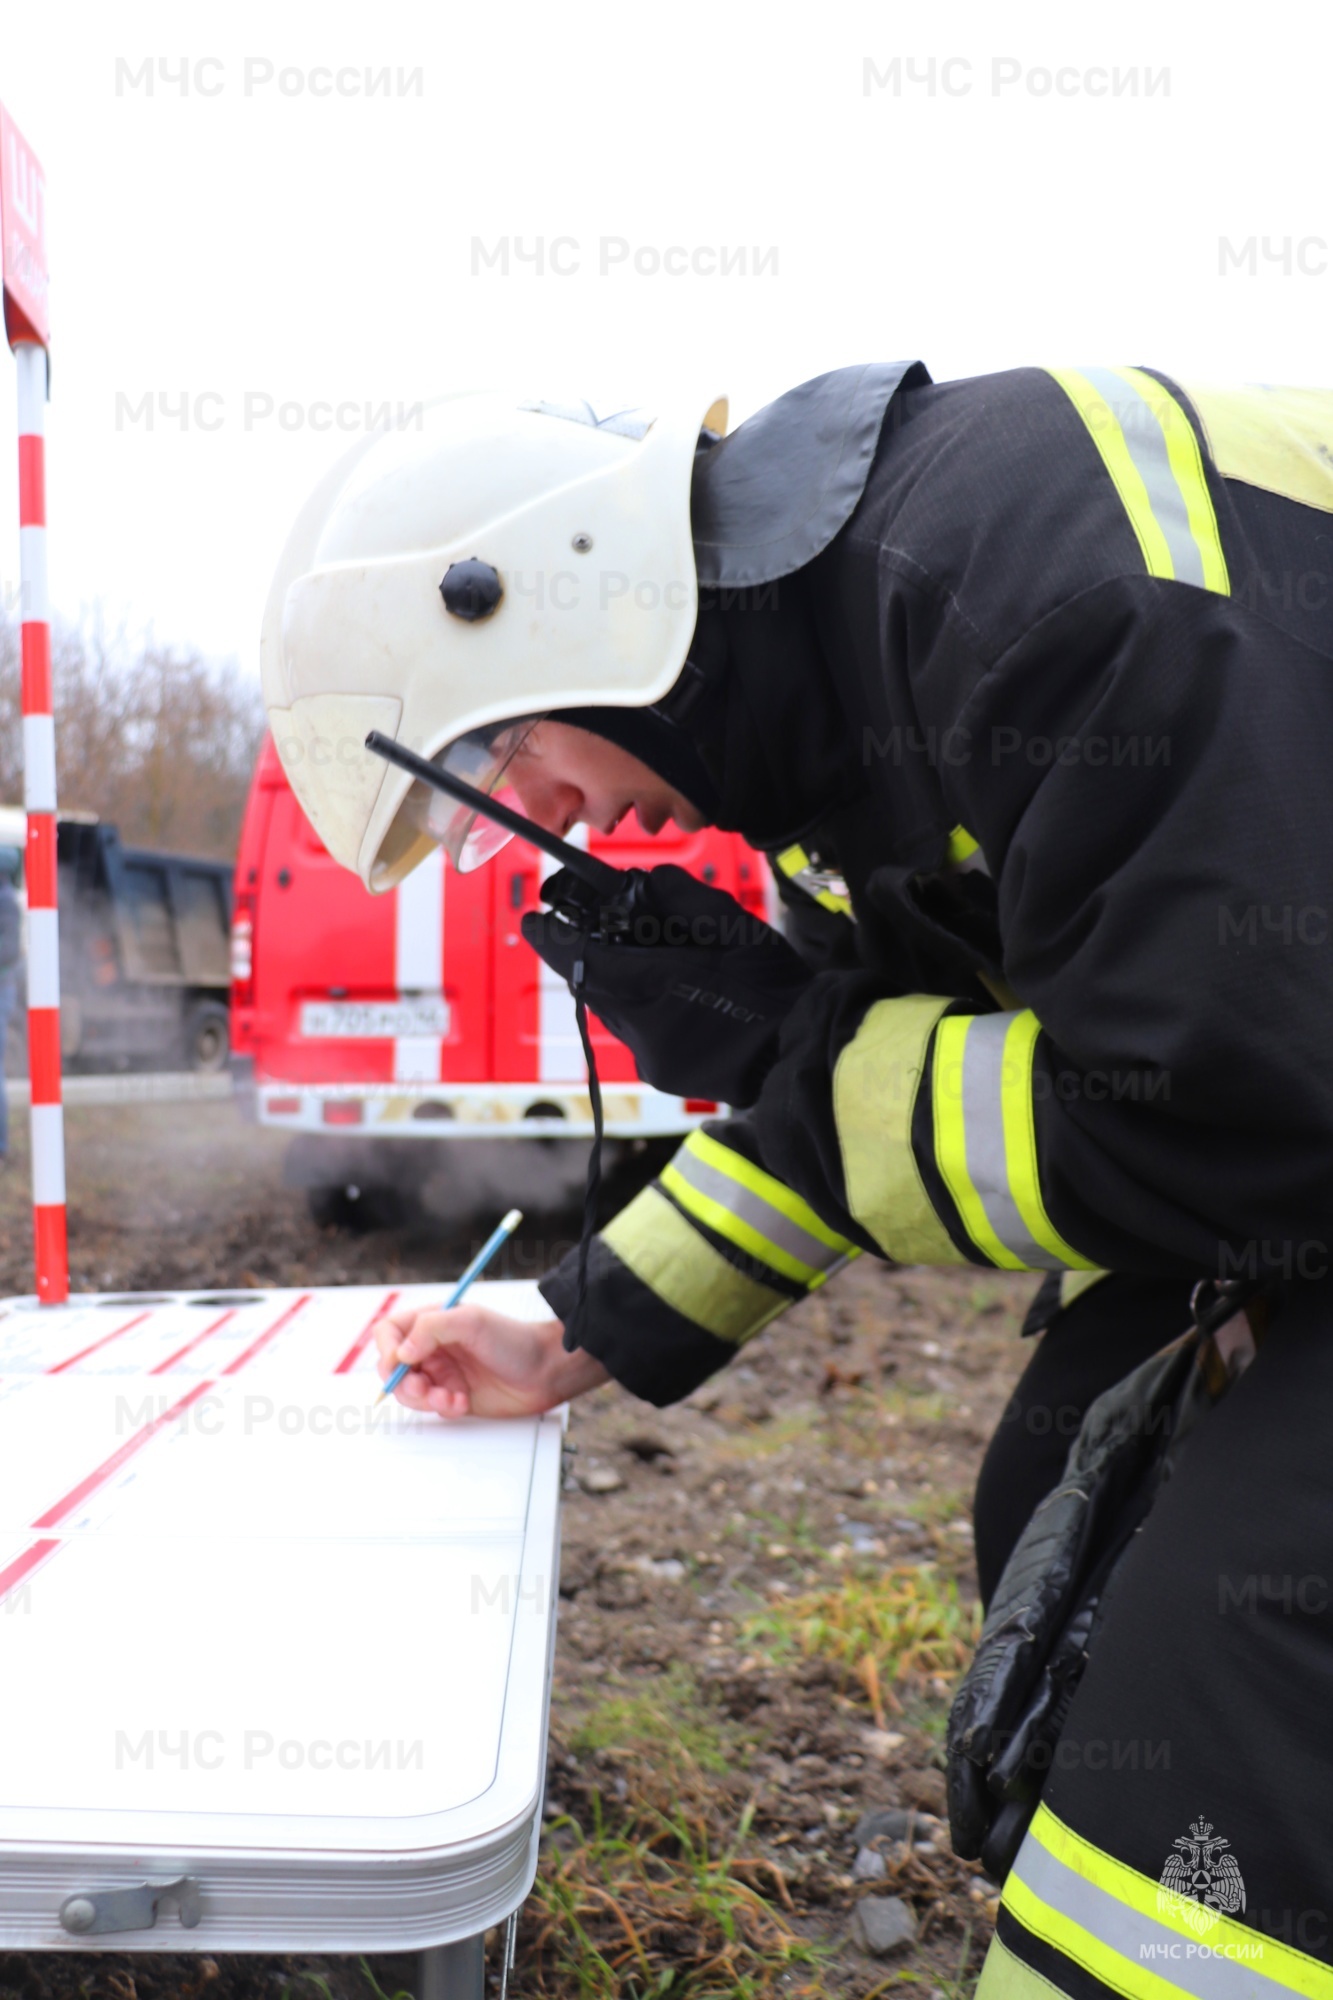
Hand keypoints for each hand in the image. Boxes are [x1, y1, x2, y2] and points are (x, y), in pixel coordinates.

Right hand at [373, 1301, 608, 1417]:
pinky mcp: (453, 1396)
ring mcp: (442, 1373)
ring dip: (424, 1399)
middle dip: (404, 1382)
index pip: (390, 1332)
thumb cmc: (514, 1340)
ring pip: (409, 1392)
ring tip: (449, 1398)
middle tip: (423, 1388)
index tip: (400, 1362)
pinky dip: (442, 1408)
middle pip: (393, 1367)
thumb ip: (431, 1328)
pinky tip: (463, 1402)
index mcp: (433, 1322)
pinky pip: (431, 1408)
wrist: (545, 1371)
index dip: (387, 1348)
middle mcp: (433, 1348)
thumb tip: (401, 1352)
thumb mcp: (472, 1322)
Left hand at [520, 863, 812, 1106]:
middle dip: (595, 956)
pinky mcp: (662, 1074)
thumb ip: (683, 899)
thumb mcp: (735, 928)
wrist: (803, 1052)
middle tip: (605, 931)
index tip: (532, 919)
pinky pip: (637, 1035)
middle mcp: (643, 1027)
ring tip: (656, 965)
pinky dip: (644, 1011)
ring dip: (622, 986)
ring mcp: (651, 1056)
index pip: (583, 958)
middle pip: (595, 985)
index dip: (551, 938)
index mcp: (657, 987)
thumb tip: (646, 882)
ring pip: (615, 1012)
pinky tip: (677, 999)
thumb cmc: (774, 988)